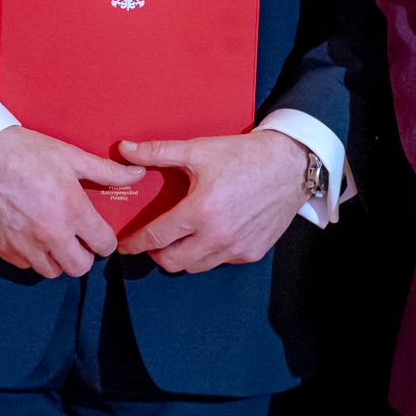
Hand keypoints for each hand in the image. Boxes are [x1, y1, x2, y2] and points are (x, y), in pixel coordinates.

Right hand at [0, 125, 142, 277]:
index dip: (106, 241)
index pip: (103, 245)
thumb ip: (107, 171)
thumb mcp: (71, 157)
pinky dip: (32, 257)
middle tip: (80, 239)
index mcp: (72, 212)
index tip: (101, 234)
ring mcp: (24, 244)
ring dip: (58, 259)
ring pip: (51, 271)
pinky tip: (32, 237)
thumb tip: (138, 174)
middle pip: (79, 267)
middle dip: (84, 256)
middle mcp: (50, 234)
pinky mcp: (1, 248)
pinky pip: (25, 265)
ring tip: (56, 239)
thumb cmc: (26, 152)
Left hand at [115, 130, 311, 272]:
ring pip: (196, 266)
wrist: (291, 164)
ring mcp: (236, 247)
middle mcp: (217, 235)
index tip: (125, 245)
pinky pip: (221, 261)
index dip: (135, 242)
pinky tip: (212, 235)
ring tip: (182, 240)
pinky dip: (211, 253)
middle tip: (155, 241)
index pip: (156, 237)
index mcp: (200, 211)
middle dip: (157, 254)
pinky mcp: (252, 252)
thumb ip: (159, 152)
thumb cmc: (244, 155)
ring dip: (183, 257)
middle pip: (172, 262)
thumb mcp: (200, 149)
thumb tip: (124, 149)